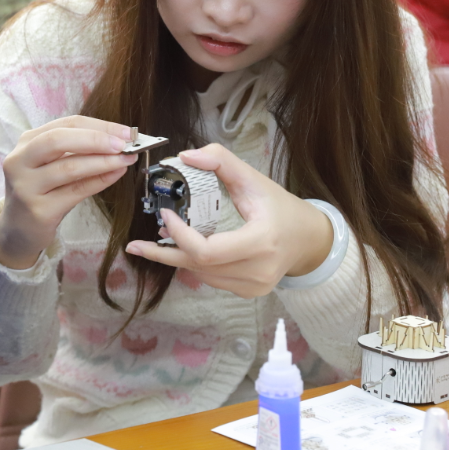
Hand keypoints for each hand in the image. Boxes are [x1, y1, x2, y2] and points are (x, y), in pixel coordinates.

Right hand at [0, 116, 137, 269]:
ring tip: (127, 159)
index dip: (99, 125)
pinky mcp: (39, 210)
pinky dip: (99, 181)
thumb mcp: (51, 165)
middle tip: (125, 143)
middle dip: (96, 139)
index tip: (126, 131)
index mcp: (26, 142)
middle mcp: (20, 161)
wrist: (18, 230)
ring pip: (69, 167)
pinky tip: (115, 174)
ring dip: (103, 161)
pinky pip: (75, 191)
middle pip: (58, 140)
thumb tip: (119, 140)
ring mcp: (26, 186)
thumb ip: (76, 150)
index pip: (66, 124)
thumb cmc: (41, 192)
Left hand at [123, 144, 332, 298]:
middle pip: (199, 266)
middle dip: (166, 253)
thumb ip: (220, 161)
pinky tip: (186, 250)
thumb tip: (184, 156)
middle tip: (139, 244)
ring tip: (163, 239)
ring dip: (179, 258)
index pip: (207, 251)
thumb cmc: (280, 206)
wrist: (309, 239)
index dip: (180, 235)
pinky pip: (212, 280)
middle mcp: (259, 270)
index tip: (165, 214)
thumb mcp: (253, 178)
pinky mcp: (250, 292)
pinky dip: (196, 265)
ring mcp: (255, 286)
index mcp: (262, 241)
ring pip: (202, 275)